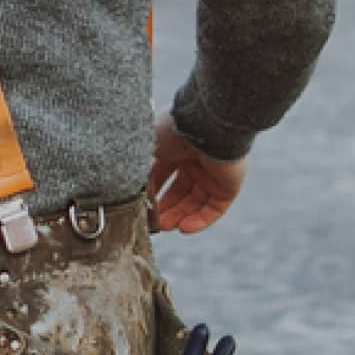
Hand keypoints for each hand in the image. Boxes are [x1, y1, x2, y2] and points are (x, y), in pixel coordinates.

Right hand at [148, 115, 245, 234]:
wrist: (207, 125)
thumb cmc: (175, 130)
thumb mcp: (148, 147)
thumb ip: (139, 165)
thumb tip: (125, 185)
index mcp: (177, 148)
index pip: (163, 176)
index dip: (152, 192)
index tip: (140, 207)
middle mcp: (196, 161)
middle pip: (180, 192)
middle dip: (166, 208)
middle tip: (153, 223)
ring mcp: (214, 174)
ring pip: (196, 203)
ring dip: (180, 217)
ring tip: (165, 228)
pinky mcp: (229, 185)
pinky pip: (215, 208)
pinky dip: (200, 221)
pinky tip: (184, 229)